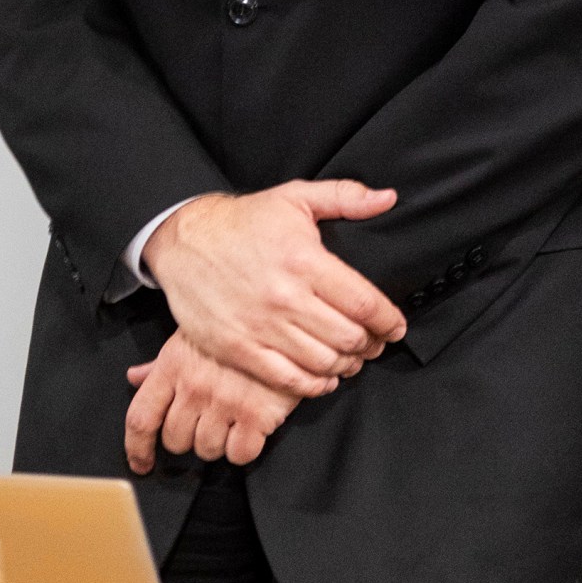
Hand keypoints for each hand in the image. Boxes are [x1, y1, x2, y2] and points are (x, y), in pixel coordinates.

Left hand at [124, 331, 302, 472]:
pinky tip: (251, 425)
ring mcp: (225, 402)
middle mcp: (195, 386)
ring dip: (217, 442)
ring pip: (206, 450)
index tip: (142, 462)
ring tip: (232, 416)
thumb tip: (134, 378)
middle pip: (175, 440)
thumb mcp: (193, 334)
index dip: (137, 448)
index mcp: (174, 365)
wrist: (286, 319)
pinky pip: (239, 455)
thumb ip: (162, 363)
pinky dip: (245, 448)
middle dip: (188, 437)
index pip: (141, 418)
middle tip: (207, 418)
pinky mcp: (257, 416)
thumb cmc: (237, 324)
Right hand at [143, 179, 405, 395]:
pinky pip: (287, 380)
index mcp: (304, 259)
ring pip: (322, 362)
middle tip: (375, 343)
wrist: (185, 240)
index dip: (388, 320)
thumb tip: (388, 198)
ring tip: (352, 358)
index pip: (363, 302)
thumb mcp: (295, 196)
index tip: (396, 326)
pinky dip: (314, 386)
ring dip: (346, 366)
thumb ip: (345, 197)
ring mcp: (260, 327)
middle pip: (348, 337)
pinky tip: (324, 378)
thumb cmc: (245, 220)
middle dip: (370, 344)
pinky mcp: (239, 349)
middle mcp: (285, 297)